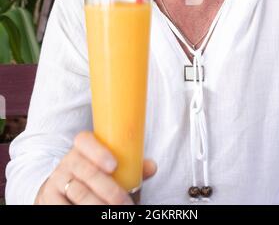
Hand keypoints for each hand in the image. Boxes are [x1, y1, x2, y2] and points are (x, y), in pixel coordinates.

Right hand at [34, 131, 156, 204]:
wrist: (61, 192)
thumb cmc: (93, 177)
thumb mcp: (108, 170)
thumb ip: (129, 167)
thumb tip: (151, 166)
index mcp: (82, 148)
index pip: (84, 141)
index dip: (98, 152)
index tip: (114, 165)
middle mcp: (67, 162)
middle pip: (87, 171)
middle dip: (109, 189)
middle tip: (125, 203)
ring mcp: (57, 180)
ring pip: (79, 192)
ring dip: (99, 205)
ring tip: (116, 213)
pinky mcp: (50, 198)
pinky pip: (64, 206)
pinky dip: (80, 211)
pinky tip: (95, 215)